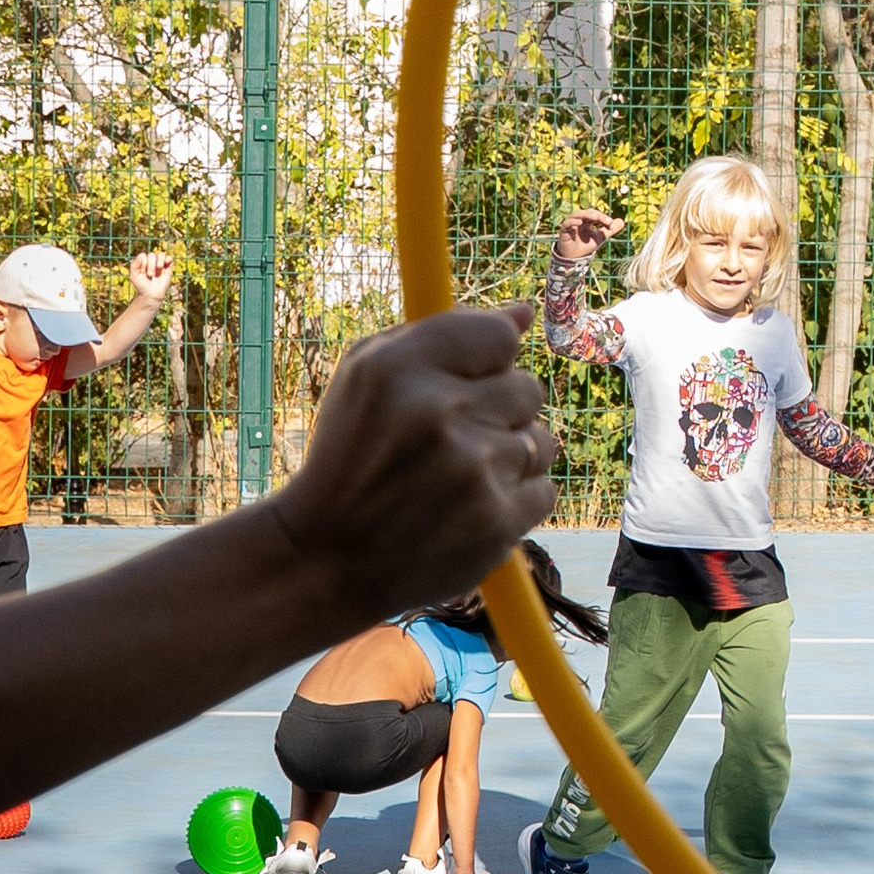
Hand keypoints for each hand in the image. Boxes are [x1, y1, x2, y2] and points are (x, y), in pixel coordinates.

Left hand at [128, 247, 173, 300]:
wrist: (151, 295)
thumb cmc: (141, 286)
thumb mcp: (133, 276)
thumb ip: (134, 265)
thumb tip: (141, 256)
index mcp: (142, 262)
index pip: (143, 255)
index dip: (143, 262)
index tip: (142, 272)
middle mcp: (151, 262)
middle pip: (152, 255)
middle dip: (150, 264)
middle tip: (150, 275)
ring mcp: (160, 264)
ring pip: (161, 254)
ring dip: (159, 261)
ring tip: (159, 268)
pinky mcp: (168, 268)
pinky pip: (169, 258)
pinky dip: (168, 258)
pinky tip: (166, 263)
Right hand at [272, 305, 555, 622]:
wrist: (328, 560)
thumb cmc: (352, 459)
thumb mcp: (367, 378)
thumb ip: (445, 334)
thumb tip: (523, 314)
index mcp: (401, 367)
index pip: (499, 337)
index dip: (488, 363)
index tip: (465, 386)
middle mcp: (439, 412)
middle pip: (528, 388)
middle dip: (500, 413)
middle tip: (452, 443)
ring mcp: (473, 469)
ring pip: (542, 440)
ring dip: (511, 458)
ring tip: (460, 480)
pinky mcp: (497, 521)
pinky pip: (544, 489)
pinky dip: (516, 502)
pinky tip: (471, 511)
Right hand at [553, 207, 619, 259]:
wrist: (575, 258)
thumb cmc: (586, 245)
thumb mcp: (600, 238)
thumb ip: (610, 230)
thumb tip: (623, 221)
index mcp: (587, 220)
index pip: (595, 214)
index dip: (603, 217)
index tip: (611, 224)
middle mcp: (579, 220)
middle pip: (587, 212)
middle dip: (597, 215)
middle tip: (607, 221)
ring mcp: (571, 224)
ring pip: (577, 214)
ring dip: (586, 215)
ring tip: (595, 217)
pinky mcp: (564, 231)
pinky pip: (567, 223)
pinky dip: (573, 222)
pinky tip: (580, 223)